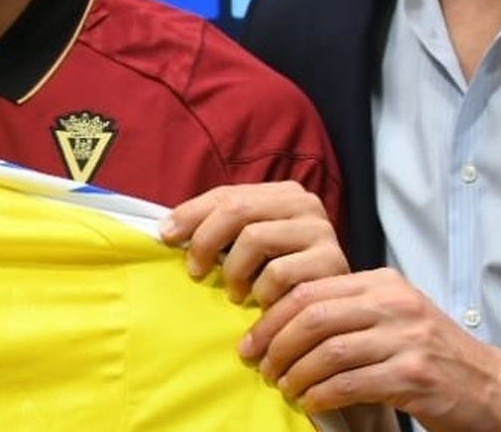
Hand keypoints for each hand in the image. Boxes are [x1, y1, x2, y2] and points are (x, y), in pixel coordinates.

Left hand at [161, 181, 346, 307]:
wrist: (335, 306)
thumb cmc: (283, 272)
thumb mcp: (250, 243)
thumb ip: (218, 227)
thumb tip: (165, 229)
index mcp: (283, 192)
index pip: (227, 194)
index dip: (191, 213)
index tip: (165, 236)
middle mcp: (306, 204)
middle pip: (237, 210)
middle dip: (206, 240)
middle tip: (194, 270)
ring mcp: (322, 231)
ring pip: (255, 239)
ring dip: (233, 271)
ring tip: (233, 291)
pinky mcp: (332, 263)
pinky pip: (278, 274)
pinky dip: (260, 292)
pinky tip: (260, 302)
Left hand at [246, 267, 500, 431]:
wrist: (493, 387)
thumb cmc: (430, 354)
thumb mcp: (391, 316)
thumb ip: (346, 309)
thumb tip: (279, 317)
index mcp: (382, 283)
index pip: (310, 289)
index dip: (271, 317)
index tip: (251, 340)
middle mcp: (394, 304)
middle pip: (312, 316)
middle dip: (275, 343)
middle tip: (259, 365)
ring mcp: (407, 339)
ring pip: (328, 352)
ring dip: (295, 373)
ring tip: (282, 386)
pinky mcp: (414, 376)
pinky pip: (350, 383)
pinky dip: (321, 394)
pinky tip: (309, 401)